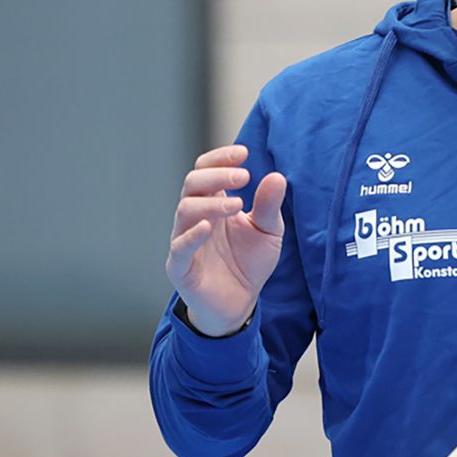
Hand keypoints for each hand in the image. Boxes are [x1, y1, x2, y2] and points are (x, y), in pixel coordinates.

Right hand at [165, 144, 287, 335]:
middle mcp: (195, 217)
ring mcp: (185, 240)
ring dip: (211, 203)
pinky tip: (208, 227)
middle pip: (192, 183)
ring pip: (185, 210)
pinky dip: (191, 235)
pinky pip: (179, 247)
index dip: (220, 159)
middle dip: (217, 175)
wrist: (239, 304)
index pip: (206, 170)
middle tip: (243, 176)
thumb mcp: (268, 232)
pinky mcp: (181, 267)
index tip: (243, 153)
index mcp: (213, 203)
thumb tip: (277, 176)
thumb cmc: (248, 263)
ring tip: (237, 205)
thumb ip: (269, 206)